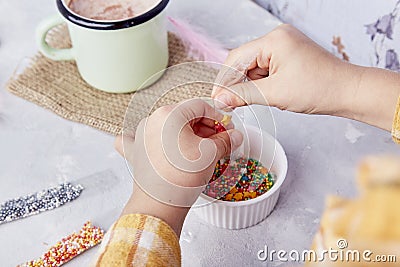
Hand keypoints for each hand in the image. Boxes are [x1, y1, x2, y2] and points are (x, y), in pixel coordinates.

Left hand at [114, 99, 242, 234]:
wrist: (159, 205)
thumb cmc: (181, 178)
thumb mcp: (211, 154)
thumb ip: (226, 140)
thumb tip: (235, 136)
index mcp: (169, 114)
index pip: (200, 106)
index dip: (217, 116)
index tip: (226, 128)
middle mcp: (152, 120)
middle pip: (184, 115)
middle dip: (204, 127)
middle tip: (218, 140)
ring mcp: (141, 135)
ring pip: (169, 127)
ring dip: (186, 134)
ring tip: (201, 148)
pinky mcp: (136, 151)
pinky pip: (143, 138)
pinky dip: (154, 140)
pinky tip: (160, 144)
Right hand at [212, 24, 399, 130]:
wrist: (348, 91)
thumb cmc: (319, 89)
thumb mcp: (275, 94)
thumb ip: (243, 95)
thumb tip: (220, 99)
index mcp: (274, 40)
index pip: (236, 58)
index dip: (224, 80)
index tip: (216, 99)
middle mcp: (277, 37)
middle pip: (244, 61)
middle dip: (238, 83)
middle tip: (230, 104)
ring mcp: (284, 44)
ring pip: (254, 66)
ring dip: (251, 84)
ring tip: (261, 99)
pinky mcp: (288, 54)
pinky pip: (266, 67)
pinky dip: (262, 82)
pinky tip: (268, 93)